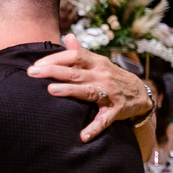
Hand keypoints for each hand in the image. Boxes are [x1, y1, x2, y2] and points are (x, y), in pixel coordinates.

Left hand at [27, 34, 152, 141]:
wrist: (140, 93)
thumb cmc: (111, 76)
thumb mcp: (99, 62)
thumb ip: (81, 52)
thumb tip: (67, 36)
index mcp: (96, 63)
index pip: (75, 56)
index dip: (56, 58)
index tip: (37, 64)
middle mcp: (102, 75)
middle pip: (76, 72)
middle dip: (53, 71)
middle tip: (32, 73)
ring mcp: (110, 93)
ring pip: (88, 91)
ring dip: (70, 90)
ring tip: (52, 91)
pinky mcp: (116, 110)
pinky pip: (104, 120)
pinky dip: (94, 128)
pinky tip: (82, 136)